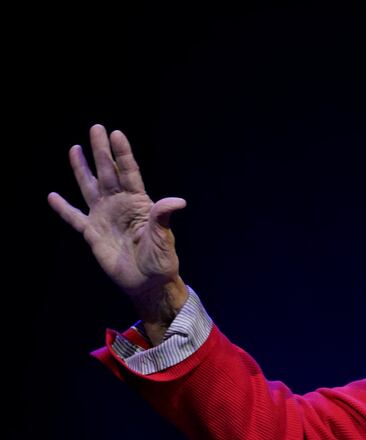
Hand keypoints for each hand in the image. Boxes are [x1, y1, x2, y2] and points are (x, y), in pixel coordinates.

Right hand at [48, 124, 187, 337]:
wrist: (147, 282)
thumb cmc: (161, 259)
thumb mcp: (163, 238)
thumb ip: (163, 218)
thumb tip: (178, 201)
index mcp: (139, 203)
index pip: (129, 172)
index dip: (122, 154)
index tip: (116, 134)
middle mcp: (120, 205)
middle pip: (108, 172)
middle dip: (101, 151)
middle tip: (96, 128)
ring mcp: (105, 217)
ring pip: (90, 187)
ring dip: (82, 169)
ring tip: (74, 148)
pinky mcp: (92, 234)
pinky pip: (74, 218)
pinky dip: (64, 208)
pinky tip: (53, 196)